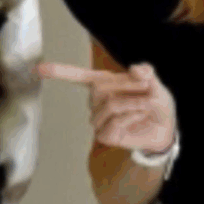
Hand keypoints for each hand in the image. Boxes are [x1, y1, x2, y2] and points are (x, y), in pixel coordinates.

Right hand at [37, 61, 176, 153]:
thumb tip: (135, 69)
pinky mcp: (105, 135)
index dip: (58, 71)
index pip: (77, 76)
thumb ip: (146, 72)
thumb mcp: (155, 83)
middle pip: (99, 89)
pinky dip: (129, 118)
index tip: (38, 68)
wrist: (165, 127)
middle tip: (147, 88)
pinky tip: (138, 118)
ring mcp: (99, 118)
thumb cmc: (156, 102)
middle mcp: (98, 100)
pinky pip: (112, 124)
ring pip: (108, 106)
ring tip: (146, 105)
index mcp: (104, 83)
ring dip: (132, 104)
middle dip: (126, 87)